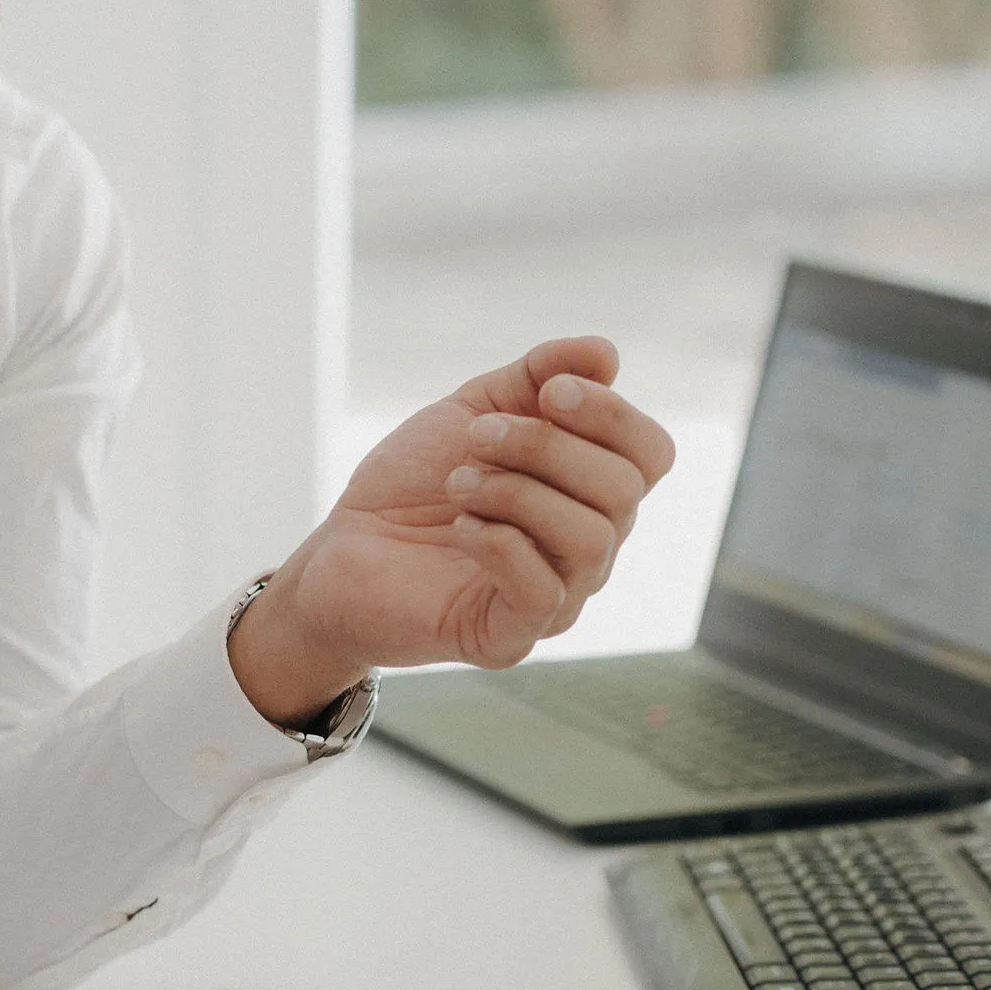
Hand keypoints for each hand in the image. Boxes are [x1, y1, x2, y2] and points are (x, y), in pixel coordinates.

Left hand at [229, 336, 675, 722]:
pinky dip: (499, 543)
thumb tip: (605, 352)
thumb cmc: (414, 483)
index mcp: (590, 491)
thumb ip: (536, 377)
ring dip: (517, 492)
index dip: (611, 414)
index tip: (548, 390)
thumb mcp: (472, 410)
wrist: (340, 550)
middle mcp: (590, 548)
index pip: (651, 453)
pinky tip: (458, 526)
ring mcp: (557, 598)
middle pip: (622, 491)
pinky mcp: (510, 637)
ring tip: (458, 483)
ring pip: (591, 539)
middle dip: (545, 446)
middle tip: (476, 437)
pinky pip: (542, 591)